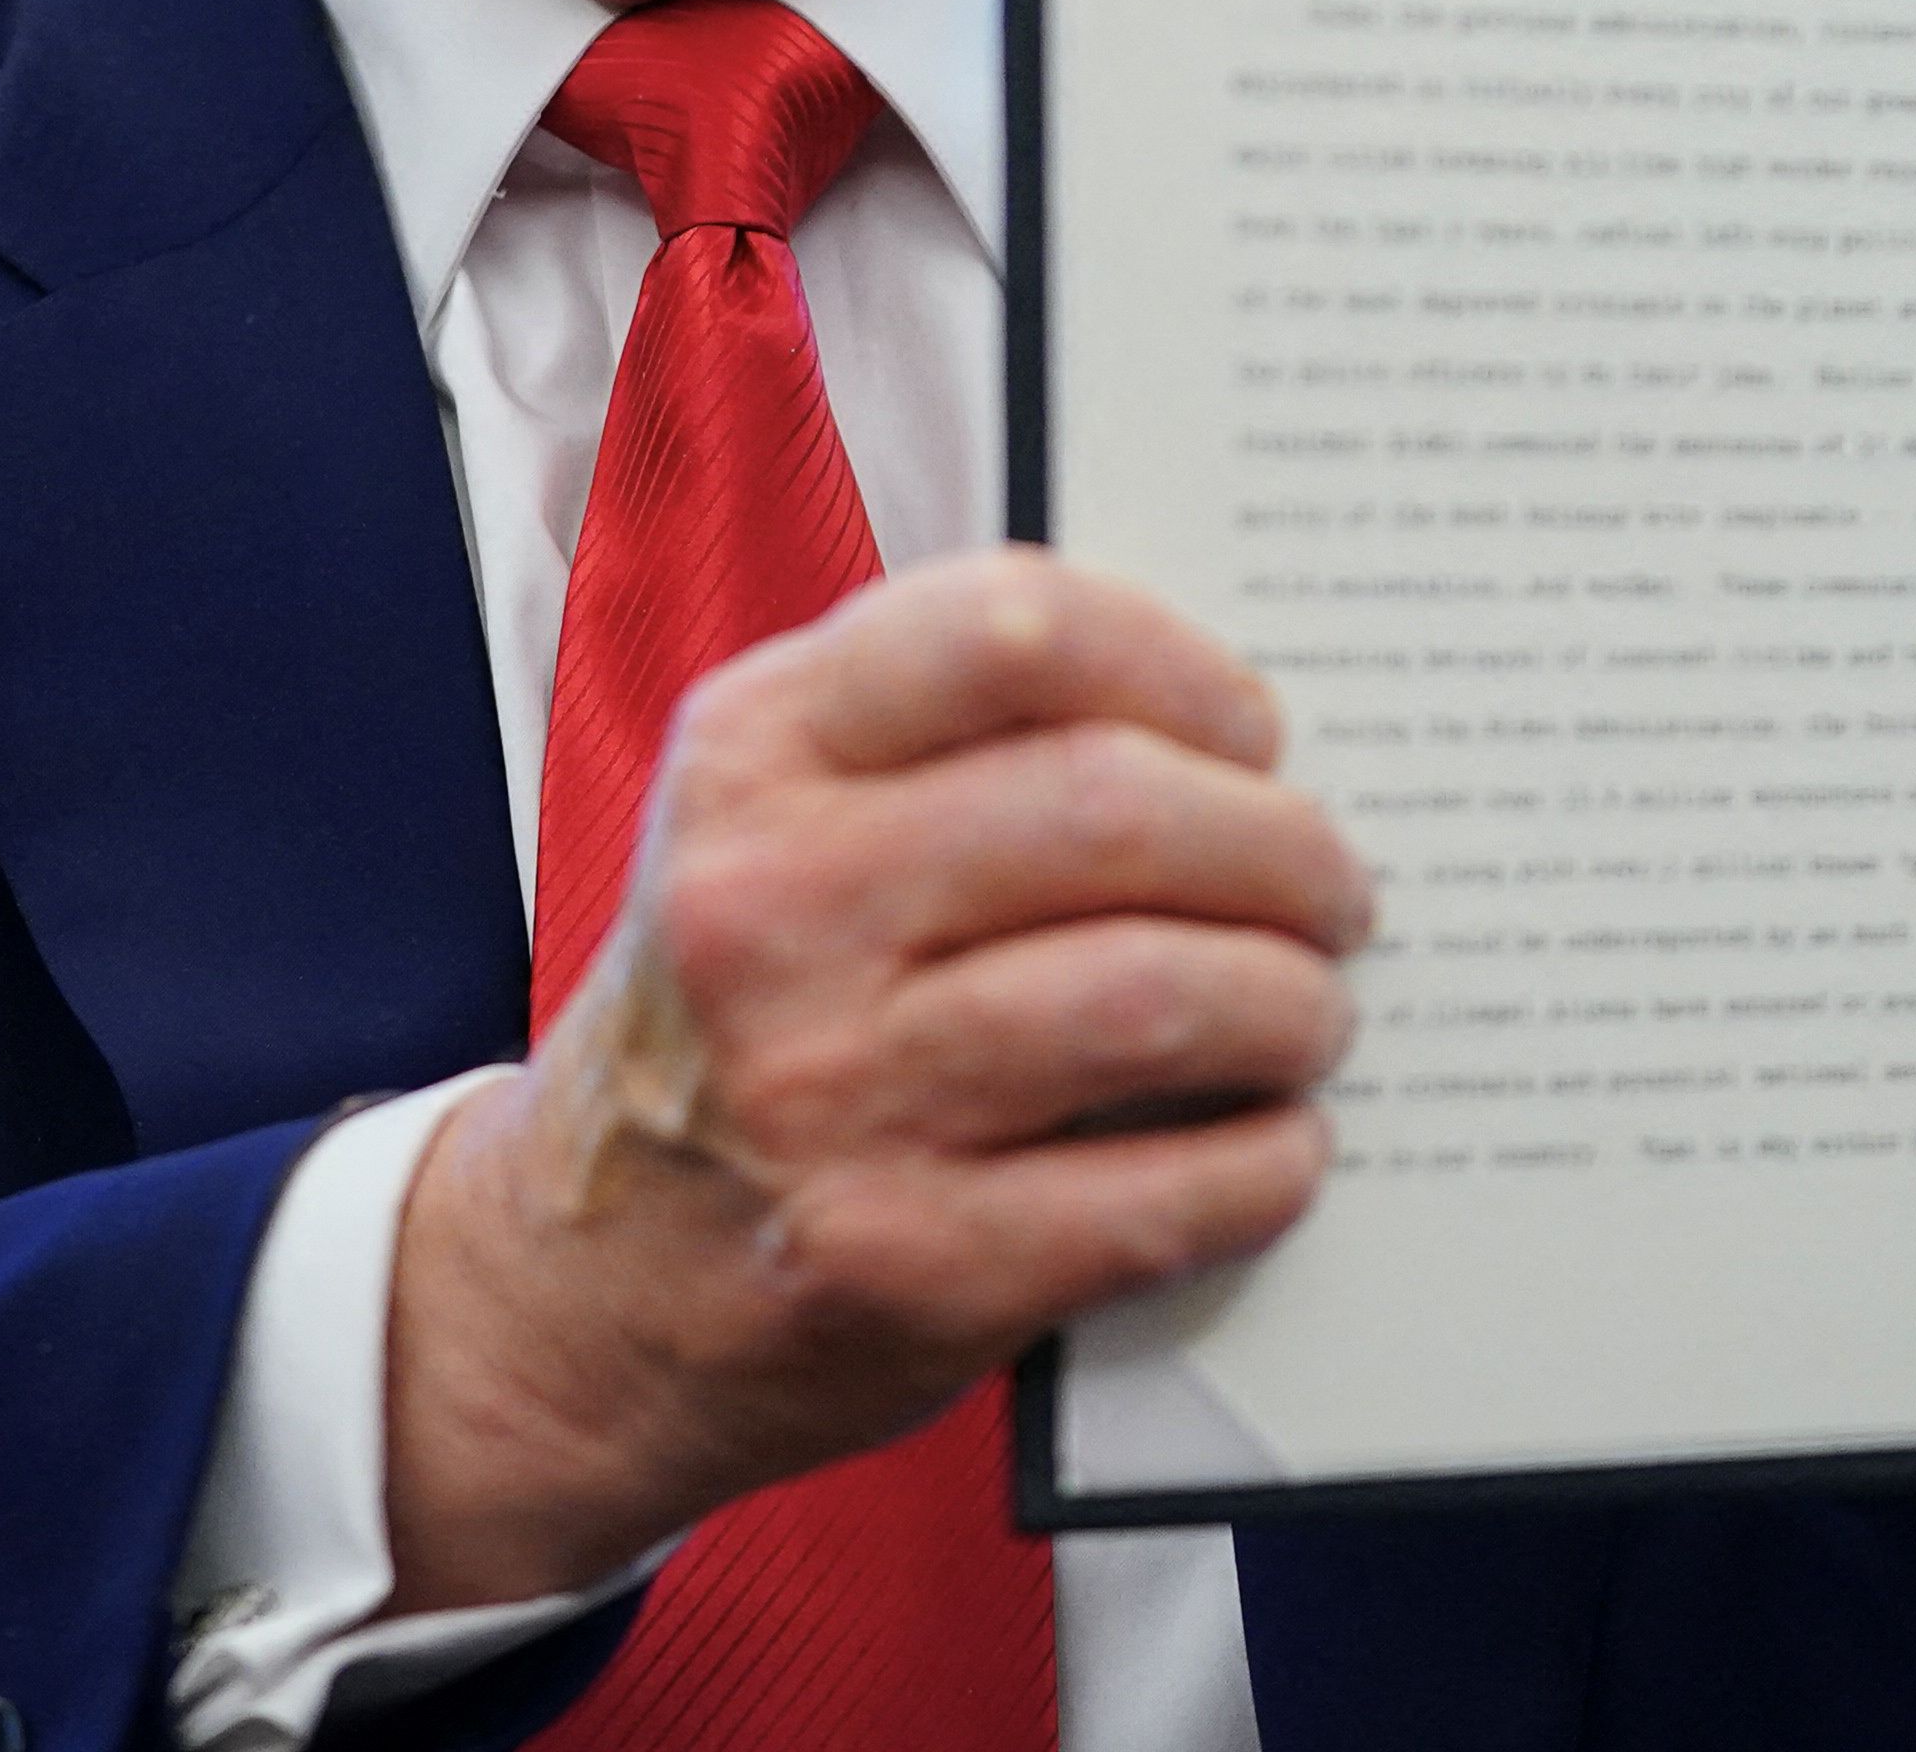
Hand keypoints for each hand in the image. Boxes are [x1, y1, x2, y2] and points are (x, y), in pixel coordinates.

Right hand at [377, 548, 1369, 1610]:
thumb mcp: (770, 825)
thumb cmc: (737, 1018)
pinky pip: (1149, 1197)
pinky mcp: (895, 1265)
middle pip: (1112, 810)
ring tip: (1311, 1016)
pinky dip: (1260, 1167)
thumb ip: (947, 742)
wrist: (580, 1286)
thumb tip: (1230, 732)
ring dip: (1290, 1005)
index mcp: (753, 757)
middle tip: (1335, 888)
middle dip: (1282, 849)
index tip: (1254, 729)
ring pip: (1151, 996)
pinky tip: (1275, 1150)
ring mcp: (826, 1094)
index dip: (1181, 665)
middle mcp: (771, 910)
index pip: (1011, 630)